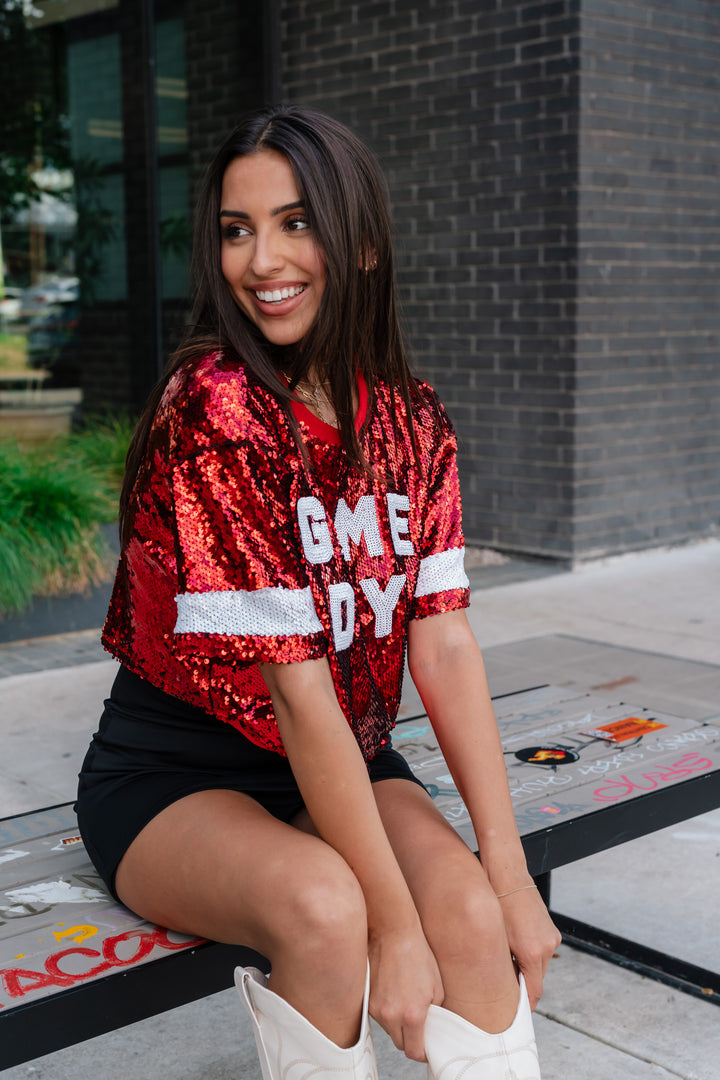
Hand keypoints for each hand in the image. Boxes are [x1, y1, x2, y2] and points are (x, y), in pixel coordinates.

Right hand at [367, 925, 443, 1061]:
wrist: (393, 933)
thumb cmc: (417, 956)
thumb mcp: (436, 987)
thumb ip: (434, 1015)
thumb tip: (430, 1029)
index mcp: (412, 1015)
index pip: (414, 1052)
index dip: (422, 1051)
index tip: (426, 1045)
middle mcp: (391, 1016)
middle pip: (400, 1044)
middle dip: (410, 1038)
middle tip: (418, 1022)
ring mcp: (376, 1009)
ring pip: (389, 1030)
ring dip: (397, 1023)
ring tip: (405, 1000)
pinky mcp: (367, 1000)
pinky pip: (379, 1016)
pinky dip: (387, 1011)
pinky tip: (394, 993)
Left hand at [498, 887, 561, 1008]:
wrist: (506, 872)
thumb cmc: (496, 900)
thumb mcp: (495, 937)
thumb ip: (502, 964)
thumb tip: (502, 983)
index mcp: (533, 952)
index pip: (533, 992)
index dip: (524, 1005)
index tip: (514, 1013)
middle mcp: (547, 946)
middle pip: (536, 979)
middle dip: (522, 985)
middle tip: (503, 991)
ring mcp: (551, 936)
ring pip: (539, 964)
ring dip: (526, 967)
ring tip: (506, 961)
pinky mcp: (550, 928)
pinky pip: (541, 949)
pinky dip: (530, 952)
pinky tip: (514, 944)